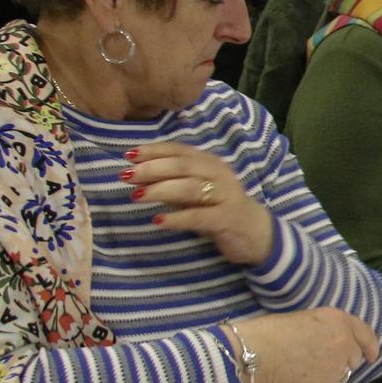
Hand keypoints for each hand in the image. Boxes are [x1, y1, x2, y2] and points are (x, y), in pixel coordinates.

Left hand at [126, 142, 273, 266]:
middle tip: (126, 176)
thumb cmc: (219, 208)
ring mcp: (225, 196)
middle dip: (152, 169)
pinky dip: (177, 218)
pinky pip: (199, 216)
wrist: (255, 232)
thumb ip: (172, 182)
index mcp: (210, 163)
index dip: (154, 150)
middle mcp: (219, 174)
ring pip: (190, 188)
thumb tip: (136, 175)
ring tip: (136, 196)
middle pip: (183, 166)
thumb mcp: (196, 191)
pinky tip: (158, 221)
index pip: (180, 150)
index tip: (129, 155)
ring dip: (160, 190)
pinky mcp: (227, 218)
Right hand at [234, 308, 379, 382]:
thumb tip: (337, 344)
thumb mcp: (307, 318)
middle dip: (340, 362)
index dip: (370, 346)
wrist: (253, 354)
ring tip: (301, 371)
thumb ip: (329, 329)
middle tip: (314, 362)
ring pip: (340, 377)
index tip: (371, 356)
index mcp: (339, 320)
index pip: (365, 334)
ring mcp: (338, 367)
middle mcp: (345, 342)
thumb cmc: (270, 332)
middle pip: (353, 359)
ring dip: (327, 377)